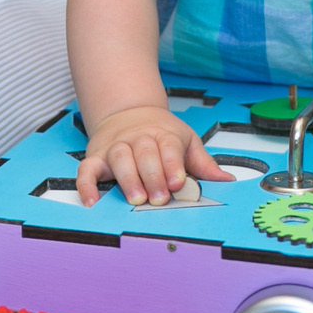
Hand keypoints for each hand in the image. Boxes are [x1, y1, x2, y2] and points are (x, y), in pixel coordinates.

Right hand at [76, 106, 229, 206]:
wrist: (129, 111)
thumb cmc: (160, 133)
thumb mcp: (186, 141)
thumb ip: (203, 163)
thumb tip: (226, 181)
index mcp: (163, 135)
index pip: (169, 148)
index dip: (173, 165)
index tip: (178, 182)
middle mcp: (138, 139)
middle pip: (144, 154)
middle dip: (152, 176)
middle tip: (159, 198)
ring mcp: (115, 147)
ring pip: (119, 158)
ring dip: (127, 179)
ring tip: (136, 199)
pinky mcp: (96, 156)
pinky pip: (86, 169)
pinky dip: (86, 184)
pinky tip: (92, 201)